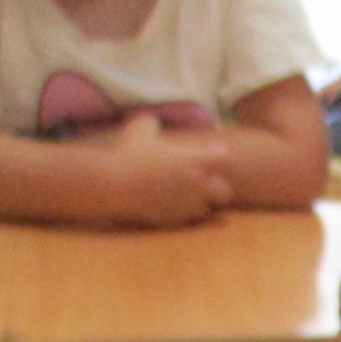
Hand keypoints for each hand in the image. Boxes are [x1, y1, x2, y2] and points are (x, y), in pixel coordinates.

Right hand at [99, 115, 233, 226]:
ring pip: (209, 210)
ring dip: (203, 204)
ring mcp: (188, 205)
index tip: (209, 155)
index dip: (217, 156)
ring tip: (188, 197)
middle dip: (217, 189)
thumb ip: (151, 123)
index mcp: (193, 160)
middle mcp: (197, 184)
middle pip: (225, 192)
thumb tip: (152, 120)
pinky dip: (187, 215)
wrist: (116, 185)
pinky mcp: (177, 220)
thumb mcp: (139, 131)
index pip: (222, 158)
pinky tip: (174, 207)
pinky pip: (191, 221)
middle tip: (204, 184)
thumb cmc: (128, 154)